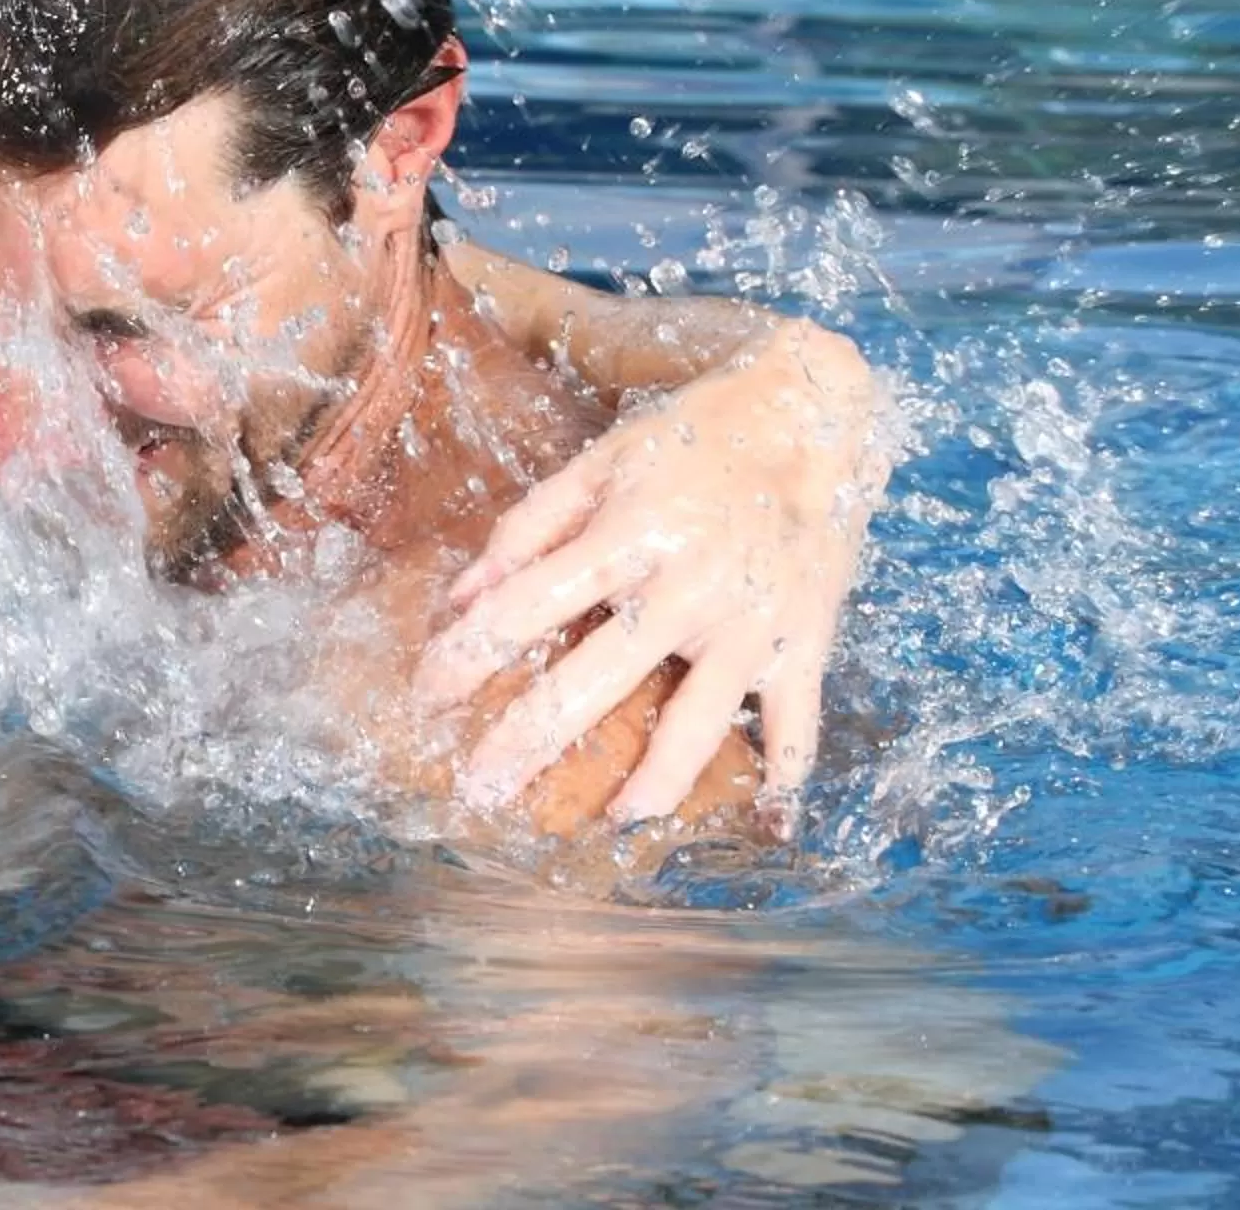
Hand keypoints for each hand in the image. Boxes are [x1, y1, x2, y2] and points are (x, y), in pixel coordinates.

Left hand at [412, 318, 888, 826]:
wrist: (814, 414)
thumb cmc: (693, 437)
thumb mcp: (603, 462)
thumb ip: (530, 527)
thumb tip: (462, 596)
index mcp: (629, 535)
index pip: (528, 606)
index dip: (469, 652)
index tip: (425, 695)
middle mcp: (689, 587)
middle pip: (597, 679)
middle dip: (531, 738)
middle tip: (481, 789)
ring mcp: (752, 623)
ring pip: (699, 721)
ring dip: (657, 780)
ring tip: (613, 820)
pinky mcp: (807, 641)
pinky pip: (797, 722)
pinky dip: (787, 776)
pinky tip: (768, 825)